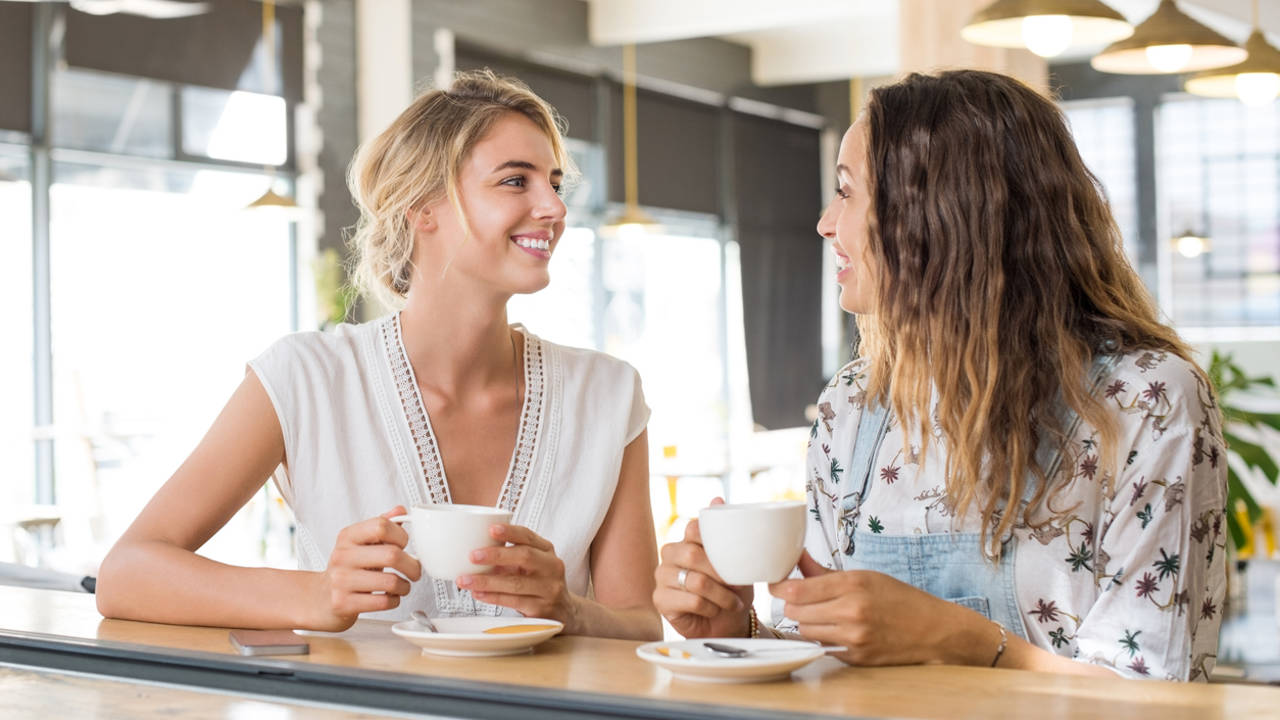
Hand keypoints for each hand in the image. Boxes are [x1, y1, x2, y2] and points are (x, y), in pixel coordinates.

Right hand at [308, 506, 420, 631]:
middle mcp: (342, 556)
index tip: (404, 545)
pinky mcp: (343, 603)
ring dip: (405, 586)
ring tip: (402, 586)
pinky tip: (390, 597)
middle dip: (412, 566)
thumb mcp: (361, 543)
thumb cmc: (349, 569)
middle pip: (392, 555)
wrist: (321, 598)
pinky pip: (383, 602)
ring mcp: (340, 580)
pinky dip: (394, 601)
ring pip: (390, 582)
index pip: (382, 525)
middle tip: (415, 570)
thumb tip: (400, 510)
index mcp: (348, 536)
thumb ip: (382, 525)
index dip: (401, 536)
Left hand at [459, 524, 577, 626]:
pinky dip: (493, 597)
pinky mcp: (541, 609)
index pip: (528, 536)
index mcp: (547, 550)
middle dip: (496, 555)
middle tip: (472, 556)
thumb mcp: (533, 563)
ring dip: (487, 581)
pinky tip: (477, 593)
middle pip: (524, 556)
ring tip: (465, 580)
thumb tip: (475, 548)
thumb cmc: (539, 582)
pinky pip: (513, 601)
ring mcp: (549, 589)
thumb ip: (511, 555)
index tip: (490, 529)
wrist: (564, 611)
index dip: (510, 532)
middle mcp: (552, 567)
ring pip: (515, 583)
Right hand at [652, 498, 751, 638]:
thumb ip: (725, 530)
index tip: (734, 561)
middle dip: (720, 573)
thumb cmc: (731, 589)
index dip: (714, 544)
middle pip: (691, 554)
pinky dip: (710, 608)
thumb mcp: (735, 559)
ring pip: (695, 581)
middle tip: (737, 586)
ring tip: (732, 603)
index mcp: (685, 540)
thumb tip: (716, 498)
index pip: (693, 529)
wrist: (729, 622)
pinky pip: (691, 600)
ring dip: (721, 595)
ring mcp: (662, 577)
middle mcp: (669, 555)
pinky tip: (714, 611)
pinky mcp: (660, 600)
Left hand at [769, 551, 992, 665]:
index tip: (776, 583)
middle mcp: (851, 611)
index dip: (779, 586)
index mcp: (853, 584)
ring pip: (805, 631)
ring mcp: (853, 637)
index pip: (797, 590)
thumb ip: (824, 571)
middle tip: (800, 599)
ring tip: (821, 614)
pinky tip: (835, 629)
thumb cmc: (900, 599)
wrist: (934, 630)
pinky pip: (822, 646)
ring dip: (806, 622)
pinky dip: (822, 637)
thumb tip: (796, 557)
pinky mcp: (855, 657)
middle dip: (792, 605)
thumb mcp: (865, 576)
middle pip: (795, 612)